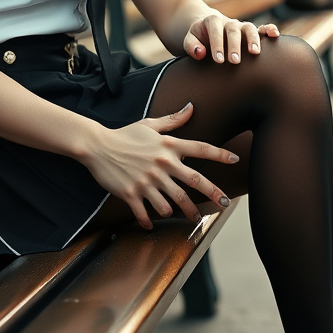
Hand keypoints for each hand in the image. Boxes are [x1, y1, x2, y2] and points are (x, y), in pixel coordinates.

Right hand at [80, 103, 237, 228]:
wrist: (97, 145)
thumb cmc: (124, 135)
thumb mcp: (149, 125)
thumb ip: (173, 120)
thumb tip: (191, 107)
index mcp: (168, 146)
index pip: (199, 148)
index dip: (219, 154)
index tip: (235, 159)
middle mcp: (161, 164)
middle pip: (193, 181)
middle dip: (212, 193)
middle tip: (224, 203)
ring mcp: (147, 181)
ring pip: (172, 203)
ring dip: (180, 212)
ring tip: (186, 216)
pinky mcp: (131, 193)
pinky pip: (145, 213)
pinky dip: (148, 221)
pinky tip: (150, 225)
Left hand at [184, 12, 279, 63]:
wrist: (206, 28)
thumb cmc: (198, 38)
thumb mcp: (189, 39)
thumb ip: (191, 45)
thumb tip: (201, 53)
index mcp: (212, 21)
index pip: (215, 31)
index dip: (217, 45)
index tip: (218, 60)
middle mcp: (228, 22)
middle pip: (233, 30)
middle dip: (235, 46)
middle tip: (234, 61)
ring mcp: (241, 26)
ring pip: (249, 28)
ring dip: (253, 39)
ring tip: (255, 53)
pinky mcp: (250, 32)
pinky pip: (262, 28)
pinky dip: (269, 29)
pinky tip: (275, 35)